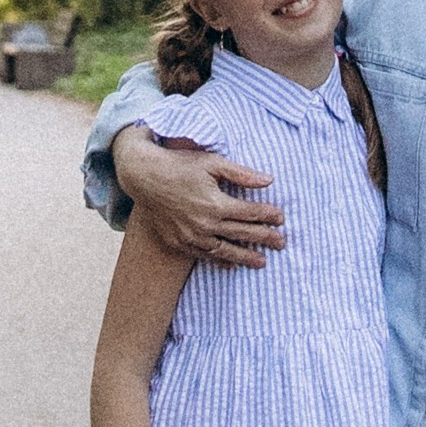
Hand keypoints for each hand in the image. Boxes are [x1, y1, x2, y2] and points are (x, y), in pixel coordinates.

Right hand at [115, 126, 287, 267]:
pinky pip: (204, 256)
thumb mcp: (212, 162)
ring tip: (262, 262)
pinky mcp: (179, 243)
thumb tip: (269, 180)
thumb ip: (241, 174)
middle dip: (265, 238)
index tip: (281, 218)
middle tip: (281, 242)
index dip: (268, 215)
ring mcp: (192, 237)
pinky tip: (231, 264)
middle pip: (243, 234)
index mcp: (216, 203)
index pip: (251, 213)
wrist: (143, 177)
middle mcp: (205, 224)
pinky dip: (220, 260)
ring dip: (245, 257)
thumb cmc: (180, 165)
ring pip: (225, 251)